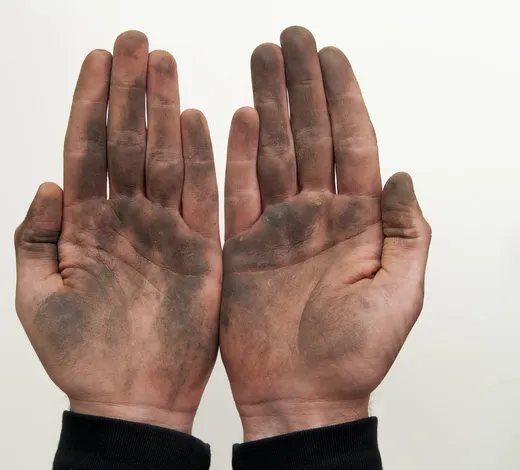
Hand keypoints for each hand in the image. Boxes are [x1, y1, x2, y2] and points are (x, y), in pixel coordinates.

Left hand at [14, 31, 220, 433]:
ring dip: (165, 110)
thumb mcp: (38, 298)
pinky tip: (199, 120)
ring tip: (163, 63)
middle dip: (129, 91)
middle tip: (134, 42)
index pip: (86, 150)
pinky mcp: (199, 249)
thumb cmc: (81, 356)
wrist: (131, 396)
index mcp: (84, 225)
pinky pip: (203, 196)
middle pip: (128, 141)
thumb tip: (47, 184)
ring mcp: (164, 229)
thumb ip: (35, 239)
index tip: (96, 60)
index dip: (90, 104)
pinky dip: (204, 159)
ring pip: (166, 158)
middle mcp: (126, 218)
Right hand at [220, 26, 430, 440]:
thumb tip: (402, 173)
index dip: (343, 97)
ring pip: (272, 152)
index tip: (331, 56)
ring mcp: (278, 226)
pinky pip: (237, 190)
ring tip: (261, 61)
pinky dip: (235, 154)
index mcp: (358, 221)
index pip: (351, 143)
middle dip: (302, 85)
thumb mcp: (399, 295)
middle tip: (291, 40)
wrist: (300, 394)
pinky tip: (235, 118)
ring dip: (267, 105)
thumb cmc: (352, 355)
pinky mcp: (244, 244)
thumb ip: (405, 231)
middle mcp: (317, 214)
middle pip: (309, 135)